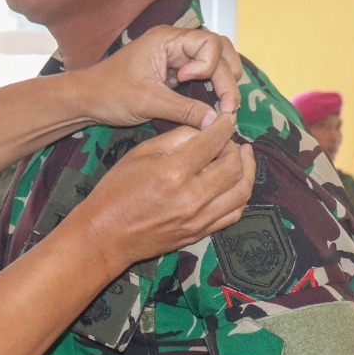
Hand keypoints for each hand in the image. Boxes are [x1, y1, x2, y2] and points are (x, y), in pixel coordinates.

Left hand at [69, 25, 242, 129]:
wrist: (87, 100)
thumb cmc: (111, 94)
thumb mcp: (148, 102)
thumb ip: (184, 109)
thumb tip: (216, 122)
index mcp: (167, 39)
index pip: (210, 42)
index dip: (209, 65)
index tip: (188, 81)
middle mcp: (175, 44)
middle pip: (219, 50)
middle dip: (226, 77)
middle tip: (228, 106)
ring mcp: (176, 58)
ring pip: (215, 62)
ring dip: (223, 81)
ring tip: (224, 105)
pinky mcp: (175, 73)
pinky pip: (203, 76)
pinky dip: (212, 89)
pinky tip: (213, 107)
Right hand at [71, 113, 254, 268]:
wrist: (106, 235)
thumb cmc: (116, 191)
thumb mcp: (139, 154)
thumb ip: (175, 138)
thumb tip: (204, 130)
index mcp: (173, 172)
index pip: (214, 142)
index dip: (225, 126)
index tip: (227, 119)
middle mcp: (192, 197)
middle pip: (234, 166)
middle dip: (236, 148)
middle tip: (228, 141)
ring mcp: (199, 219)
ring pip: (242, 192)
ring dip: (247, 171)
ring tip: (242, 158)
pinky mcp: (200, 233)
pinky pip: (234, 214)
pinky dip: (240, 195)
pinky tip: (235, 184)